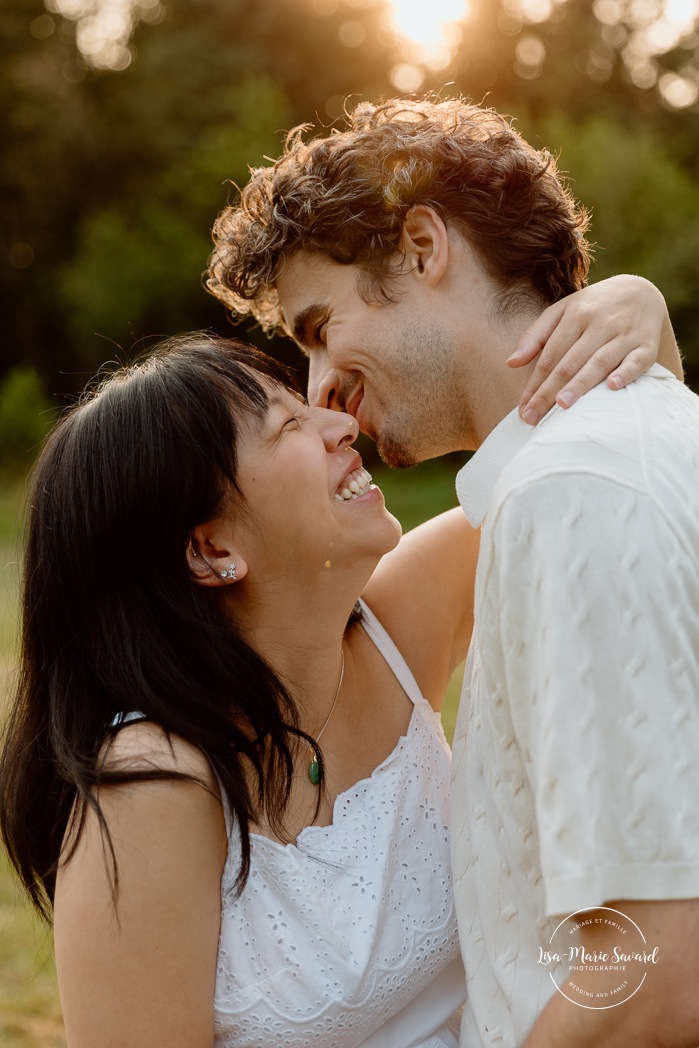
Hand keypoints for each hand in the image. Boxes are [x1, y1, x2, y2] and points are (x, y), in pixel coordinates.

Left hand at [508, 275, 680, 425]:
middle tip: (534, 416)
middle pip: (570, 362)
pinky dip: (626, 373)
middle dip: (549, 391)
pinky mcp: (647, 344)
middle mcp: (600, 322)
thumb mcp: (562, 311)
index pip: (550, 355)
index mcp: (576, 314)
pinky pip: (636, 361)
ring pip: (599, 362)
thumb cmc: (592, 307)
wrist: (640, 292)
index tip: (523, 408)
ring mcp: (625, 333)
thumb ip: (535, 335)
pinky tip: (612, 386)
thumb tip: (511, 363)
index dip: (535, 383)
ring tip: (562, 405)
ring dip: (581, 384)